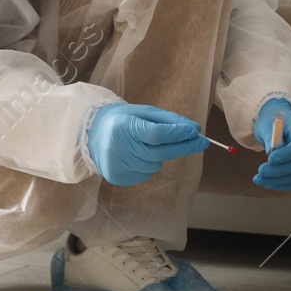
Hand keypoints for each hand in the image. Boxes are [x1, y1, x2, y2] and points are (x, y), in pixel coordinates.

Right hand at [85, 103, 207, 185]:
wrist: (90, 134)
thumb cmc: (122, 120)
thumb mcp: (143, 112)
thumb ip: (169, 120)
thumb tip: (194, 129)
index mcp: (124, 127)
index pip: (157, 134)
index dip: (178, 134)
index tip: (197, 133)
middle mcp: (119, 148)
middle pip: (160, 153)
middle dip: (183, 147)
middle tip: (201, 142)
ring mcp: (118, 165)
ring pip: (155, 166)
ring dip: (159, 156)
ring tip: (146, 145)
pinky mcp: (117, 177)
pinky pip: (145, 175)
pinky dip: (148, 165)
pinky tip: (137, 155)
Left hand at [253, 98, 290, 191]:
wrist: (278, 124)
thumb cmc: (271, 121)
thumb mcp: (267, 125)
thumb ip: (270, 140)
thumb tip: (271, 159)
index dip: (287, 154)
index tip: (269, 159)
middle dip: (281, 170)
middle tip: (261, 171)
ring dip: (278, 180)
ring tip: (258, 178)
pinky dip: (281, 185)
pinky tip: (266, 182)